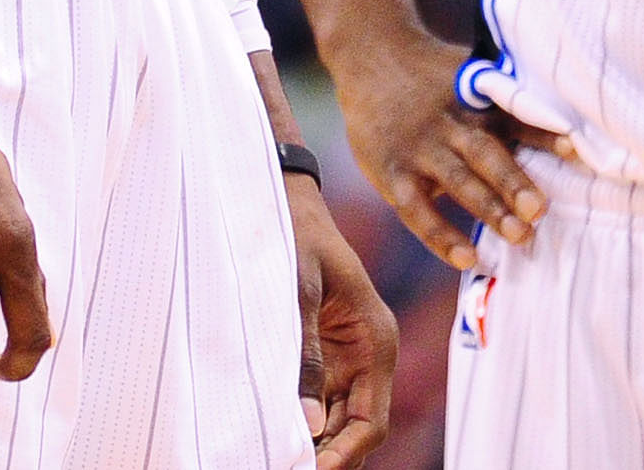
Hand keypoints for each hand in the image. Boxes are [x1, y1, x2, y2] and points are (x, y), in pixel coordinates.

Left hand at [289, 172, 396, 469]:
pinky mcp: (319, 355)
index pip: (371, 422)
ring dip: (309, 444)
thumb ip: (305, 355)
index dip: (344, 455)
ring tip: (271, 455)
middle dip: (324, 456)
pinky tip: (267, 434)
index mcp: (376, 340)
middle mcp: (365, 357)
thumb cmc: (297, 235)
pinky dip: (296, 421)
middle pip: (352, 430)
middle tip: (279, 465)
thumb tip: (308, 423)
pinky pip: (313, 401)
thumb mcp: (299, 291)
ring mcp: (342, 359)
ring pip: (332, 422)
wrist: (285, 200)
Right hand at [333, 32, 571, 273]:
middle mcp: (450, 122)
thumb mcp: (469, 73)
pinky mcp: (392, 171)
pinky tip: (468, 258)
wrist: (370, 53)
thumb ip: (506, 102)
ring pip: (457, 180)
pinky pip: (417, 210)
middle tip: (540, 211)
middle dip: (514, 182)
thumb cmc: (432, 73)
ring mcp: (420, 147)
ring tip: (520, 236)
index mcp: (476, 99)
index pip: (516, 117)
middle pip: (486, 152)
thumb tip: (569, 133)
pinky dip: (441, 236)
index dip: (545, 134)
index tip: (576, 151)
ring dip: (489, 208)